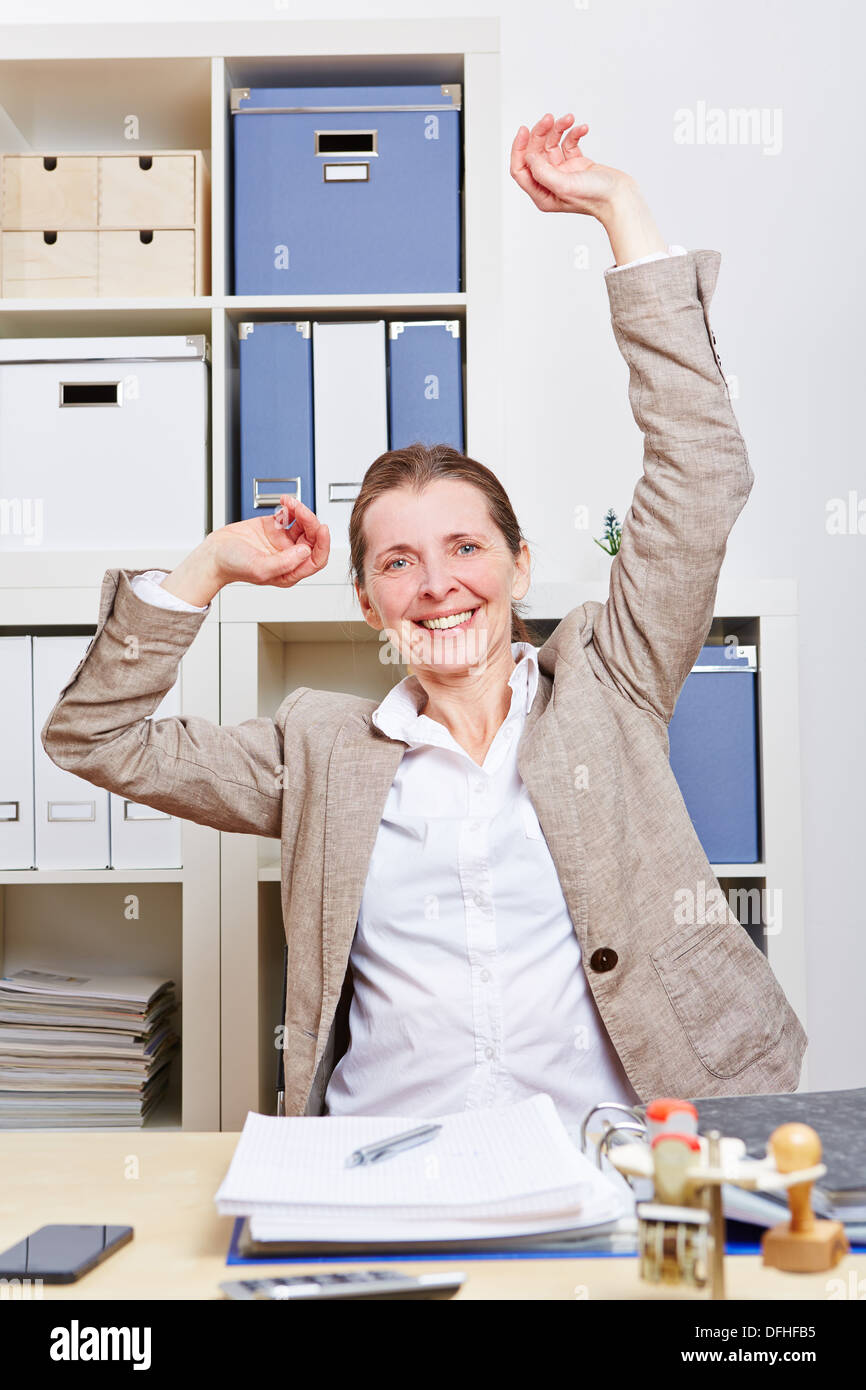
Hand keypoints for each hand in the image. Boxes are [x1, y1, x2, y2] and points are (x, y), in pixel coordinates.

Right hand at [208, 494, 329, 589]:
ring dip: (300, 511)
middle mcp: (289, 556)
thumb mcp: (259, 568)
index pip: (316, 559)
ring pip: (303, 525)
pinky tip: (285, 502)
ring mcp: (282, 541)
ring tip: (290, 502)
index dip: (323, 544)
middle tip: (300, 509)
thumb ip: (285, 563)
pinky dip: (290, 507)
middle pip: (311, 538)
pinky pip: (290, 516)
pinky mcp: (273, 527)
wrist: (213, 554)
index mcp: (289, 571)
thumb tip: (306, 551)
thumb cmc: (232, 566)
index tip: (322, 528)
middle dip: (310, 522)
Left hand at [510, 113, 630, 216]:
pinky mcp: (577, 164)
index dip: (519, 148)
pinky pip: (569, 144)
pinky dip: (574, 134)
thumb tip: (528, 156)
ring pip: (552, 144)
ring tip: (569, 118)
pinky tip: (583, 129)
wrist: (620, 197)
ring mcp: (564, 173)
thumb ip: (542, 172)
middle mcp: (550, 183)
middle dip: (541, 133)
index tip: (525, 130)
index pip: (521, 169)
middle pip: (536, 152)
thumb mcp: (564, 186)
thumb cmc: (595, 197)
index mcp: (542, 194)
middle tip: (549, 118)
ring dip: (558, 129)